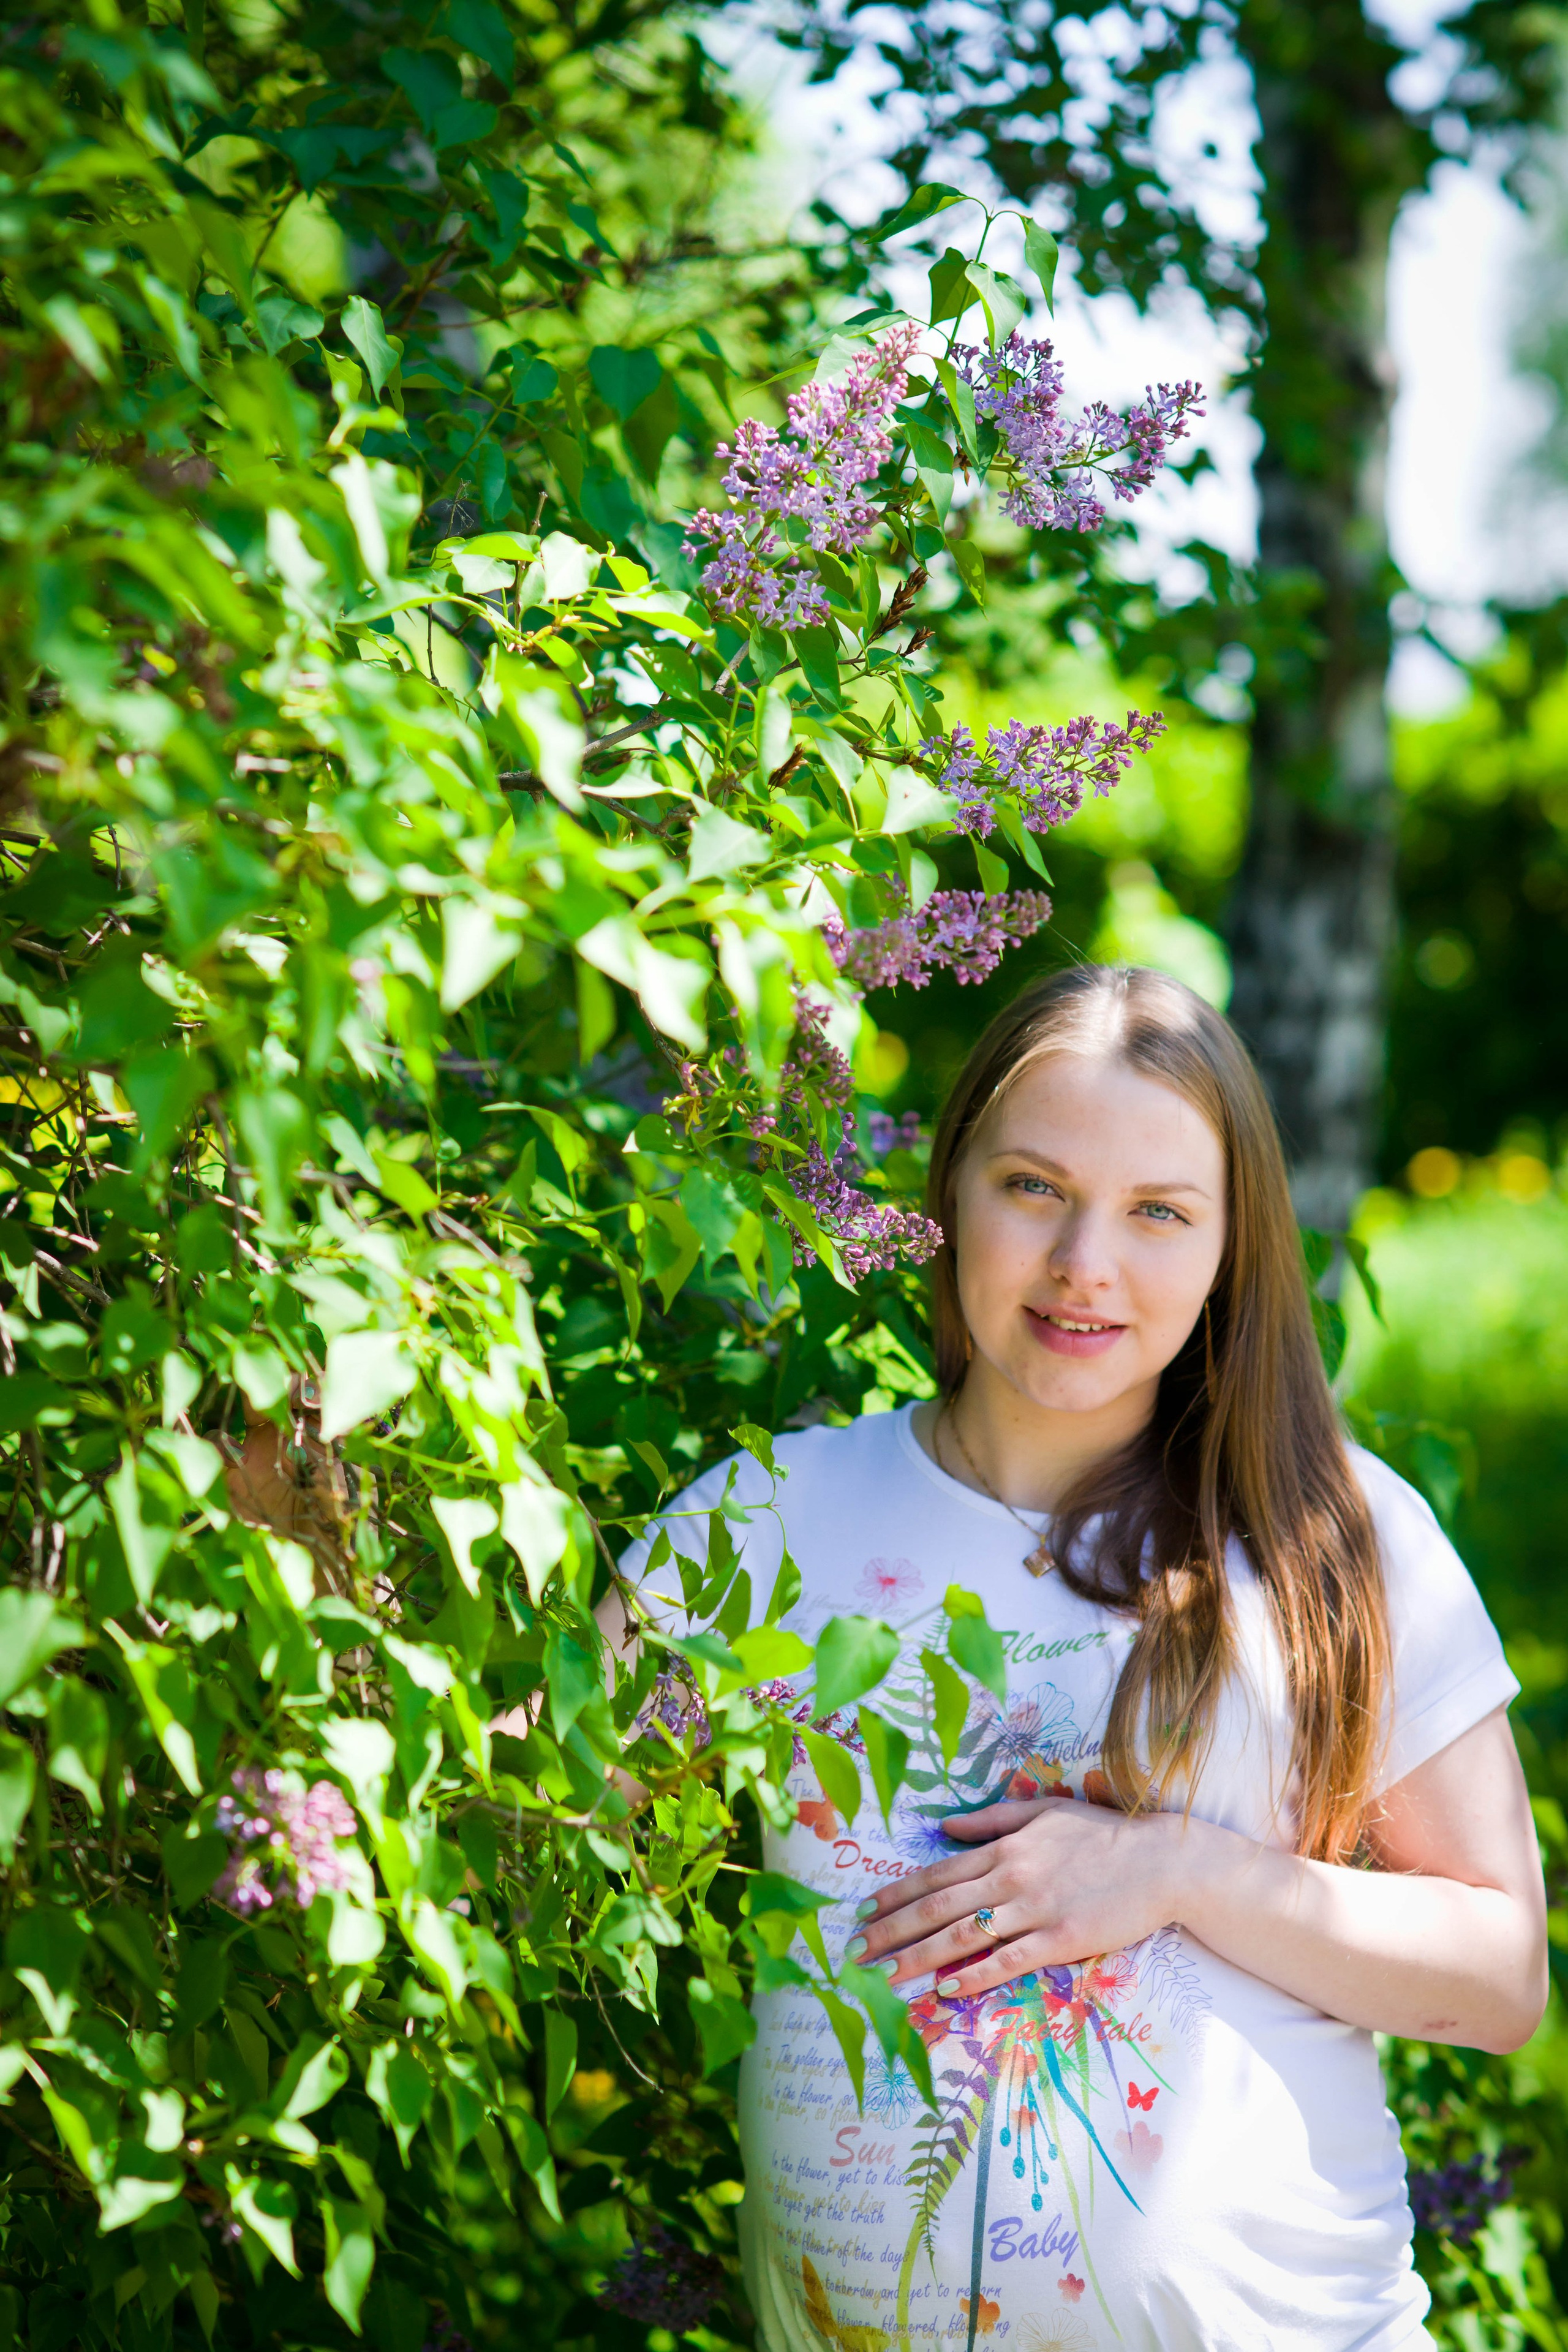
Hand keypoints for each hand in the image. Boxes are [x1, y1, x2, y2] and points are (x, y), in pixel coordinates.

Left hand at [845, 1795, 1199, 1996]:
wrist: (1161, 1861)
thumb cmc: (1102, 1835)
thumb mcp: (1043, 1811)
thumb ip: (991, 1821)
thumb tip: (944, 1827)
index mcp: (1004, 1847)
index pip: (937, 1874)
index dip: (896, 1894)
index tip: (863, 1912)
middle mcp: (1011, 1877)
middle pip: (939, 1907)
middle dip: (892, 1930)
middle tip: (856, 1951)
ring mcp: (1035, 1910)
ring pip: (963, 1936)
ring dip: (918, 1958)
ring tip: (883, 1976)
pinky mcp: (1061, 1939)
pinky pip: (1007, 1962)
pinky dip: (973, 1976)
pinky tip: (945, 1990)